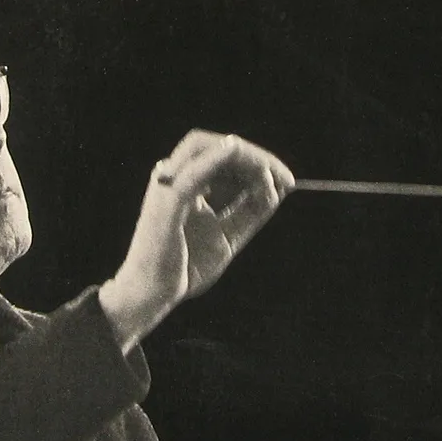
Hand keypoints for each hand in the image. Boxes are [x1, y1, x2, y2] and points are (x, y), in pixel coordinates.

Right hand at [99, 130, 294, 351]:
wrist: (154, 295)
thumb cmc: (185, 267)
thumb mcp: (229, 234)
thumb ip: (250, 210)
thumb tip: (279, 187)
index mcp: (187, 183)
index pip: (224, 156)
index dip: (258, 161)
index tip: (288, 180)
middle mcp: (175, 176)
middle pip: (217, 145)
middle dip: (257, 156)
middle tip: (286, 178)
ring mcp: (168, 185)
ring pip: (205, 148)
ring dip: (244, 156)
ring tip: (270, 174)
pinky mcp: (166, 200)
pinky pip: (194, 174)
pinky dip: (217, 160)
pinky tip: (242, 159)